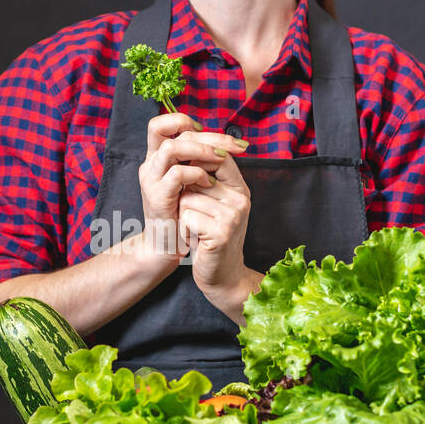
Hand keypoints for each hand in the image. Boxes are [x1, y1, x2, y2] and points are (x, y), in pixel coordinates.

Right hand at [137, 112, 246, 258]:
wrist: (165, 246)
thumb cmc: (181, 213)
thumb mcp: (190, 183)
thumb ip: (198, 162)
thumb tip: (224, 143)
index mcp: (156, 158)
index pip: (162, 124)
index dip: (185, 121)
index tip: (212, 136)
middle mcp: (149, 164)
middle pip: (173, 131)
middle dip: (209, 135)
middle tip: (234, 146)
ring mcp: (150, 180)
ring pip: (171, 148)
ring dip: (201, 151)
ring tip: (221, 160)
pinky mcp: (156, 197)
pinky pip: (176, 175)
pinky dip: (197, 174)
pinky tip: (209, 182)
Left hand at [175, 143, 254, 307]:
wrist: (222, 275)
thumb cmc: (210, 237)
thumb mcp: (213, 204)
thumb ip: (206, 179)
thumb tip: (184, 148)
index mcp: (240, 187)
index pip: (217, 156)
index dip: (194, 159)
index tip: (184, 176)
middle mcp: (241, 198)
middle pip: (196, 176)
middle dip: (186, 193)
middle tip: (193, 214)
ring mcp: (233, 216)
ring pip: (188, 197)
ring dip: (183, 214)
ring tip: (195, 228)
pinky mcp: (221, 233)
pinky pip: (187, 217)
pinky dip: (183, 228)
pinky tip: (194, 238)